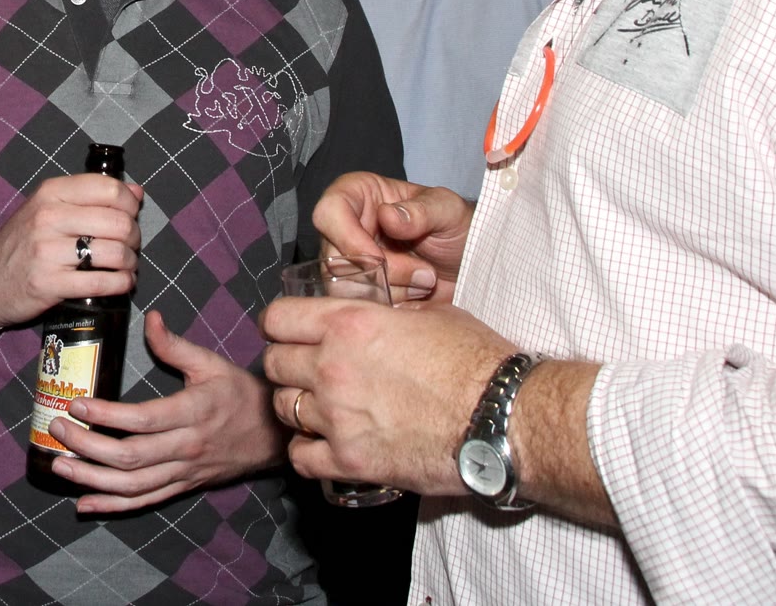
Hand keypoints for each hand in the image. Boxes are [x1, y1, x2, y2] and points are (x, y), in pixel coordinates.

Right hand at [0, 173, 143, 328]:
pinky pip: (101, 282)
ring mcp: (47, 251)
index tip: (130, 215)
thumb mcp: (49, 208)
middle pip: (117, 221)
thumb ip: (90, 197)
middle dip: (134, 236)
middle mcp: (49, 217)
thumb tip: (136, 191)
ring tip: (126, 265)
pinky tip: (121, 282)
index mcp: (51, 193)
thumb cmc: (23, 243)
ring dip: (130, 262)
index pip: (109, 188)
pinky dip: (121, 283)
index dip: (130, 203)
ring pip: (114, 252)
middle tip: (130, 245)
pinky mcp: (49, 284)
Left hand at [46, 310, 285, 513]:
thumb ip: (176, 345)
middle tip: (56, 429)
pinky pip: (144, 501)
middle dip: (87, 446)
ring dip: (92, 479)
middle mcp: (186, 448)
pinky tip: (84, 503)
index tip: (76, 404)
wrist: (274, 436)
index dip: (106, 414)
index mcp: (193, 413)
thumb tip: (150, 318)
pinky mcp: (182, 487)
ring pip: (133, 486)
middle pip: (131, 456)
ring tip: (59, 466)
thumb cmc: (241, 395)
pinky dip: (112, 505)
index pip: (143, 419)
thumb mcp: (212, 364)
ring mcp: (183, 472)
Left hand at [260, 295, 508, 497]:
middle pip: (274, 364)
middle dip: (287, 365)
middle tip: (308, 372)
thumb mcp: (429, 314)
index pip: (278, 319)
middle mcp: (332, 368)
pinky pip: (301, 457)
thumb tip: (375, 315)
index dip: (281, 325)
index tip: (290, 332)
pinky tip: (325, 445)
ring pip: (283, 408)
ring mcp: (337, 417)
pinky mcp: (350, 460)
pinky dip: (307, 451)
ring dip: (298, 406)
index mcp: (348, 324)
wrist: (502, 417)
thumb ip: (386, 314)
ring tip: (322, 408)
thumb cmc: (475, 361)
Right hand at [312, 172, 471, 302]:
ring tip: (424, 283)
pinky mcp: (361, 293)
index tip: (381, 258)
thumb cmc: (458, 227)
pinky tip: (417, 297)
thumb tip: (387, 216)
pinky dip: (391, 307)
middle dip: (381, 274)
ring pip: (343, 288)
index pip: (328, 213)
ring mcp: (351, 263)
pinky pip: (359, 309)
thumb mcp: (448, 210)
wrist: (472, 264)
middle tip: (424, 274)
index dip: (349, 238)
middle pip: (334, 258)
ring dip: (389, 292)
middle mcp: (346, 228)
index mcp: (358, 196)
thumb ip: (420, 211)